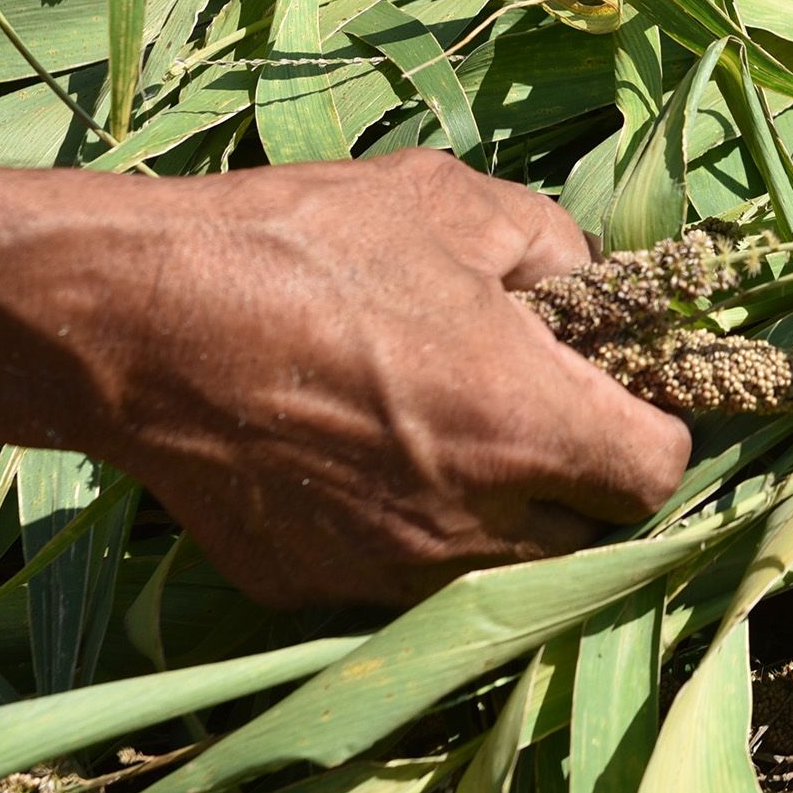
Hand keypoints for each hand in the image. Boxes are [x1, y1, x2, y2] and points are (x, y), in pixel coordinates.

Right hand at [68, 150, 693, 608]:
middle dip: (579, 478)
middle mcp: (476, 526)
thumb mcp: (452, 203)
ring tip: (439, 429)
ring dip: (494, 515)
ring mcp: (390, 572)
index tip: (620, 388)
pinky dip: (397, 529)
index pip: (657, 473)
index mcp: (531, 427)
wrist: (135, 321)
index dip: (652, 425)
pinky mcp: (313, 590)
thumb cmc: (304, 247)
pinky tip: (352, 457)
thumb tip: (591, 286)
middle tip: (535, 406)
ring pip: (492, 570)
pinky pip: (393, 575)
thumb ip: (553, 247)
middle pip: (586, 536)